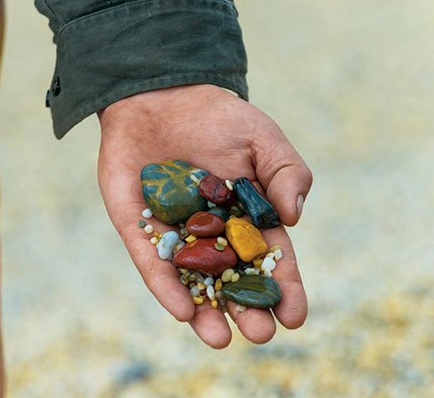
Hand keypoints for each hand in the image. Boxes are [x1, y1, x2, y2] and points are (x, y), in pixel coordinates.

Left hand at [97, 85, 312, 347]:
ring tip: (219, 339)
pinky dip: (165, 285)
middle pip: (230, 279)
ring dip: (205, 311)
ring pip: (190, 281)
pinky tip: (181, 310)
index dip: (284, 288)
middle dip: (245, 308)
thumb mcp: (263, 138)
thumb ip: (287, 174)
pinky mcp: (138, 227)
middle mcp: (210, 232)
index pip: (268, 259)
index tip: (295, 317)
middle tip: (259, 334)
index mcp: (245, 216)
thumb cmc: (217, 116)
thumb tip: (293, 219)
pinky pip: (152, 261)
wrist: (160, 94)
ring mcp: (173, 233)